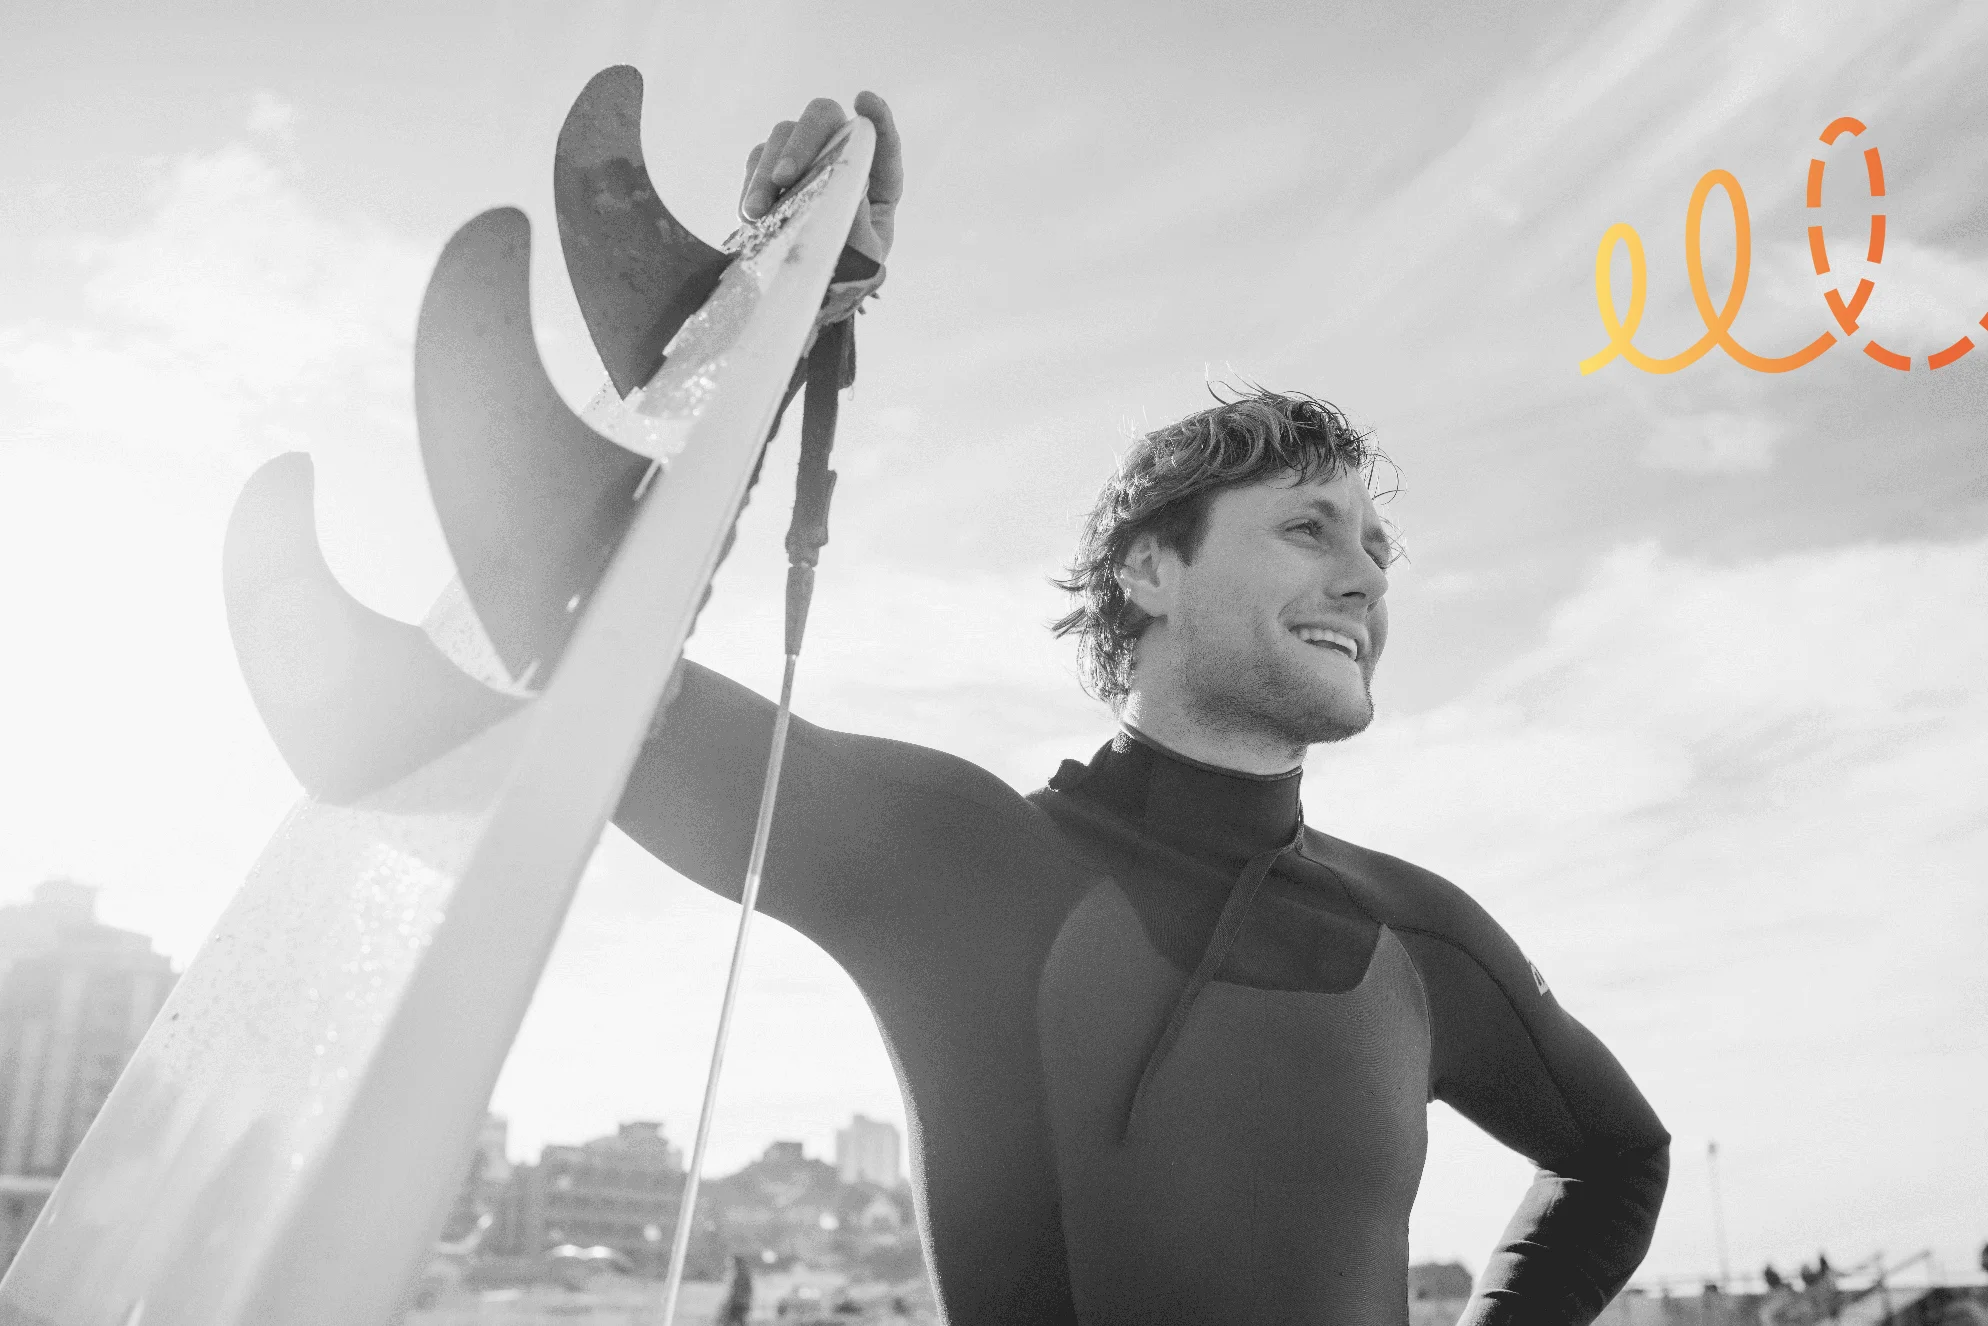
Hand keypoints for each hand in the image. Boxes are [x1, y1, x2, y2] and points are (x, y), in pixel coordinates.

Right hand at [739, 92, 901, 265]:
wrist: (811, 288)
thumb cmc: (849, 272)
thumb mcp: (865, 257)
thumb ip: (863, 226)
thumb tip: (852, 190)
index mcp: (879, 178)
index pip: (883, 139)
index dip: (879, 116)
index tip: (864, 100)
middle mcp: (841, 155)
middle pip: (823, 118)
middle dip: (803, 142)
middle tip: (785, 178)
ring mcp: (804, 158)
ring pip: (783, 134)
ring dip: (767, 169)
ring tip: (758, 212)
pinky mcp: (772, 170)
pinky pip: (757, 159)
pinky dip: (751, 183)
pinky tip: (751, 216)